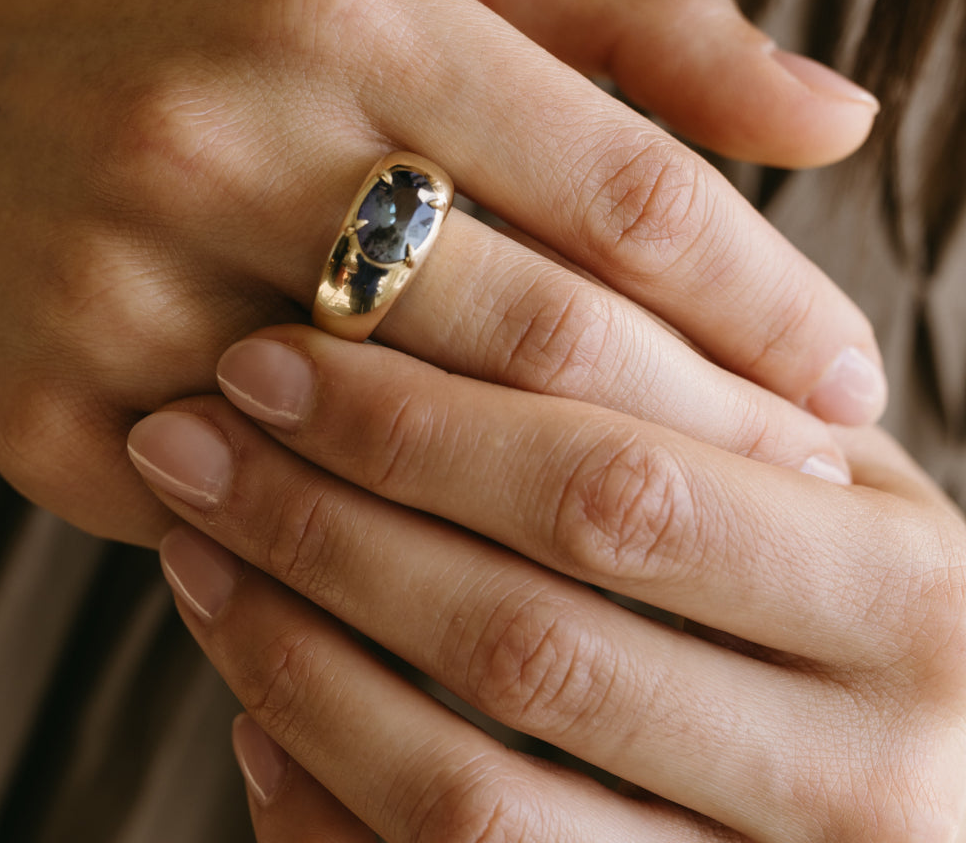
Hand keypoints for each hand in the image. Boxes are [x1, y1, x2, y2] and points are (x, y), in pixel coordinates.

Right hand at [0, 0, 883, 542]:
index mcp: (339, 4)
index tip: (846, 376)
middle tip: (803, 471)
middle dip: (705, 427)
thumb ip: (631, 10)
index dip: (766, 302)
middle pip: (539, 337)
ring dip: (564, 507)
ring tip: (676, 531)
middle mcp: (223, 141)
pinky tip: (473, 557)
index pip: (624, 190)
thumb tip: (832, 115)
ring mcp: (121, 296)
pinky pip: (272, 516)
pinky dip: (386, 543)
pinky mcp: (53, 416)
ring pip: (409, 452)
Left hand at [130, 326, 965, 841]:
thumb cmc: (873, 603)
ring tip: (195, 558)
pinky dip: (329, 815)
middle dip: (326, 527)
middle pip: (523, 637)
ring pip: (469, 797)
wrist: (962, 785)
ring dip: (298, 667)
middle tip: (189, 442)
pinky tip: (258, 716)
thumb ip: (731, 400)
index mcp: (919, 607)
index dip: (419, 422)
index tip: (270, 355)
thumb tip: (518, 287)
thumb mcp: (846, 489)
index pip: (615, 487)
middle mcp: (871, 778)